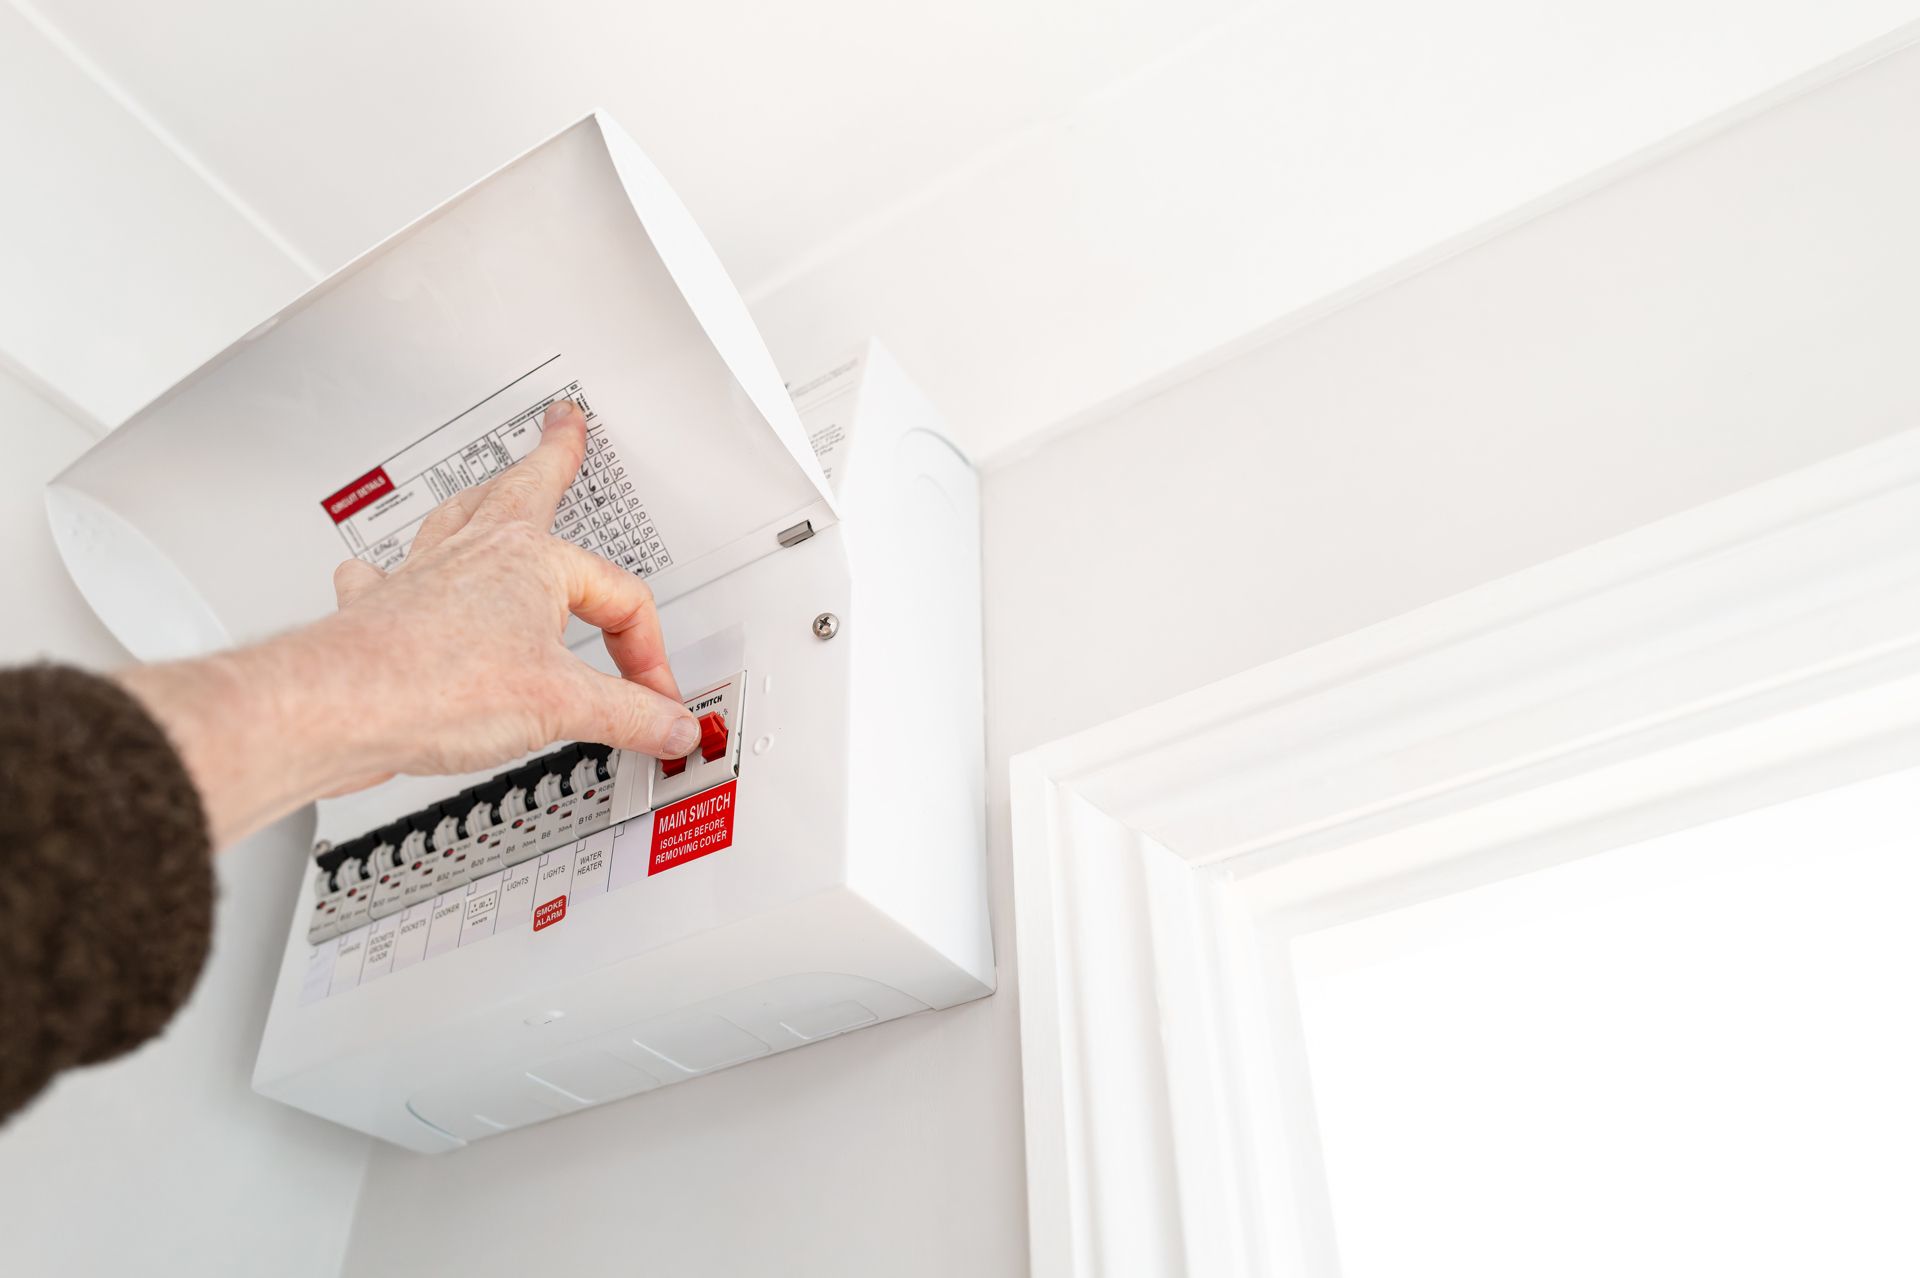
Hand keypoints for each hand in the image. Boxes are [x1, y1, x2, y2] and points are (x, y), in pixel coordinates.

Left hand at [118, 399, 696, 847]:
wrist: (339, 707)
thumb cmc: (434, 685)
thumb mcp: (560, 707)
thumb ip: (626, 716)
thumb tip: (669, 725)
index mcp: (531, 562)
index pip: (620, 600)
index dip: (646, 655)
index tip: (654, 698)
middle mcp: (476, 555)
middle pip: (524, 489)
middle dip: (552, 456)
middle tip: (564, 429)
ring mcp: (425, 578)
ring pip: (461, 519)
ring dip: (482, 499)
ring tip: (493, 484)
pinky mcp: (382, 612)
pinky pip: (387, 576)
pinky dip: (391, 572)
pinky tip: (380, 573)